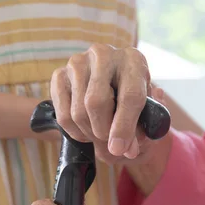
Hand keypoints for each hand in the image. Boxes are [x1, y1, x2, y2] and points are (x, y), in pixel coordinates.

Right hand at [50, 44, 154, 163]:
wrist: (110, 86)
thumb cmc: (132, 101)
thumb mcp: (145, 114)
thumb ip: (140, 132)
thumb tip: (128, 149)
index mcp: (133, 60)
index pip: (129, 95)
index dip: (124, 126)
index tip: (119, 148)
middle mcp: (104, 54)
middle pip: (96, 102)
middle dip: (102, 132)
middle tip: (109, 145)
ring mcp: (78, 62)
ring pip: (78, 111)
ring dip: (89, 134)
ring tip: (100, 137)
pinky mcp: (59, 75)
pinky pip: (63, 115)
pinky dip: (75, 132)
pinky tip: (86, 130)